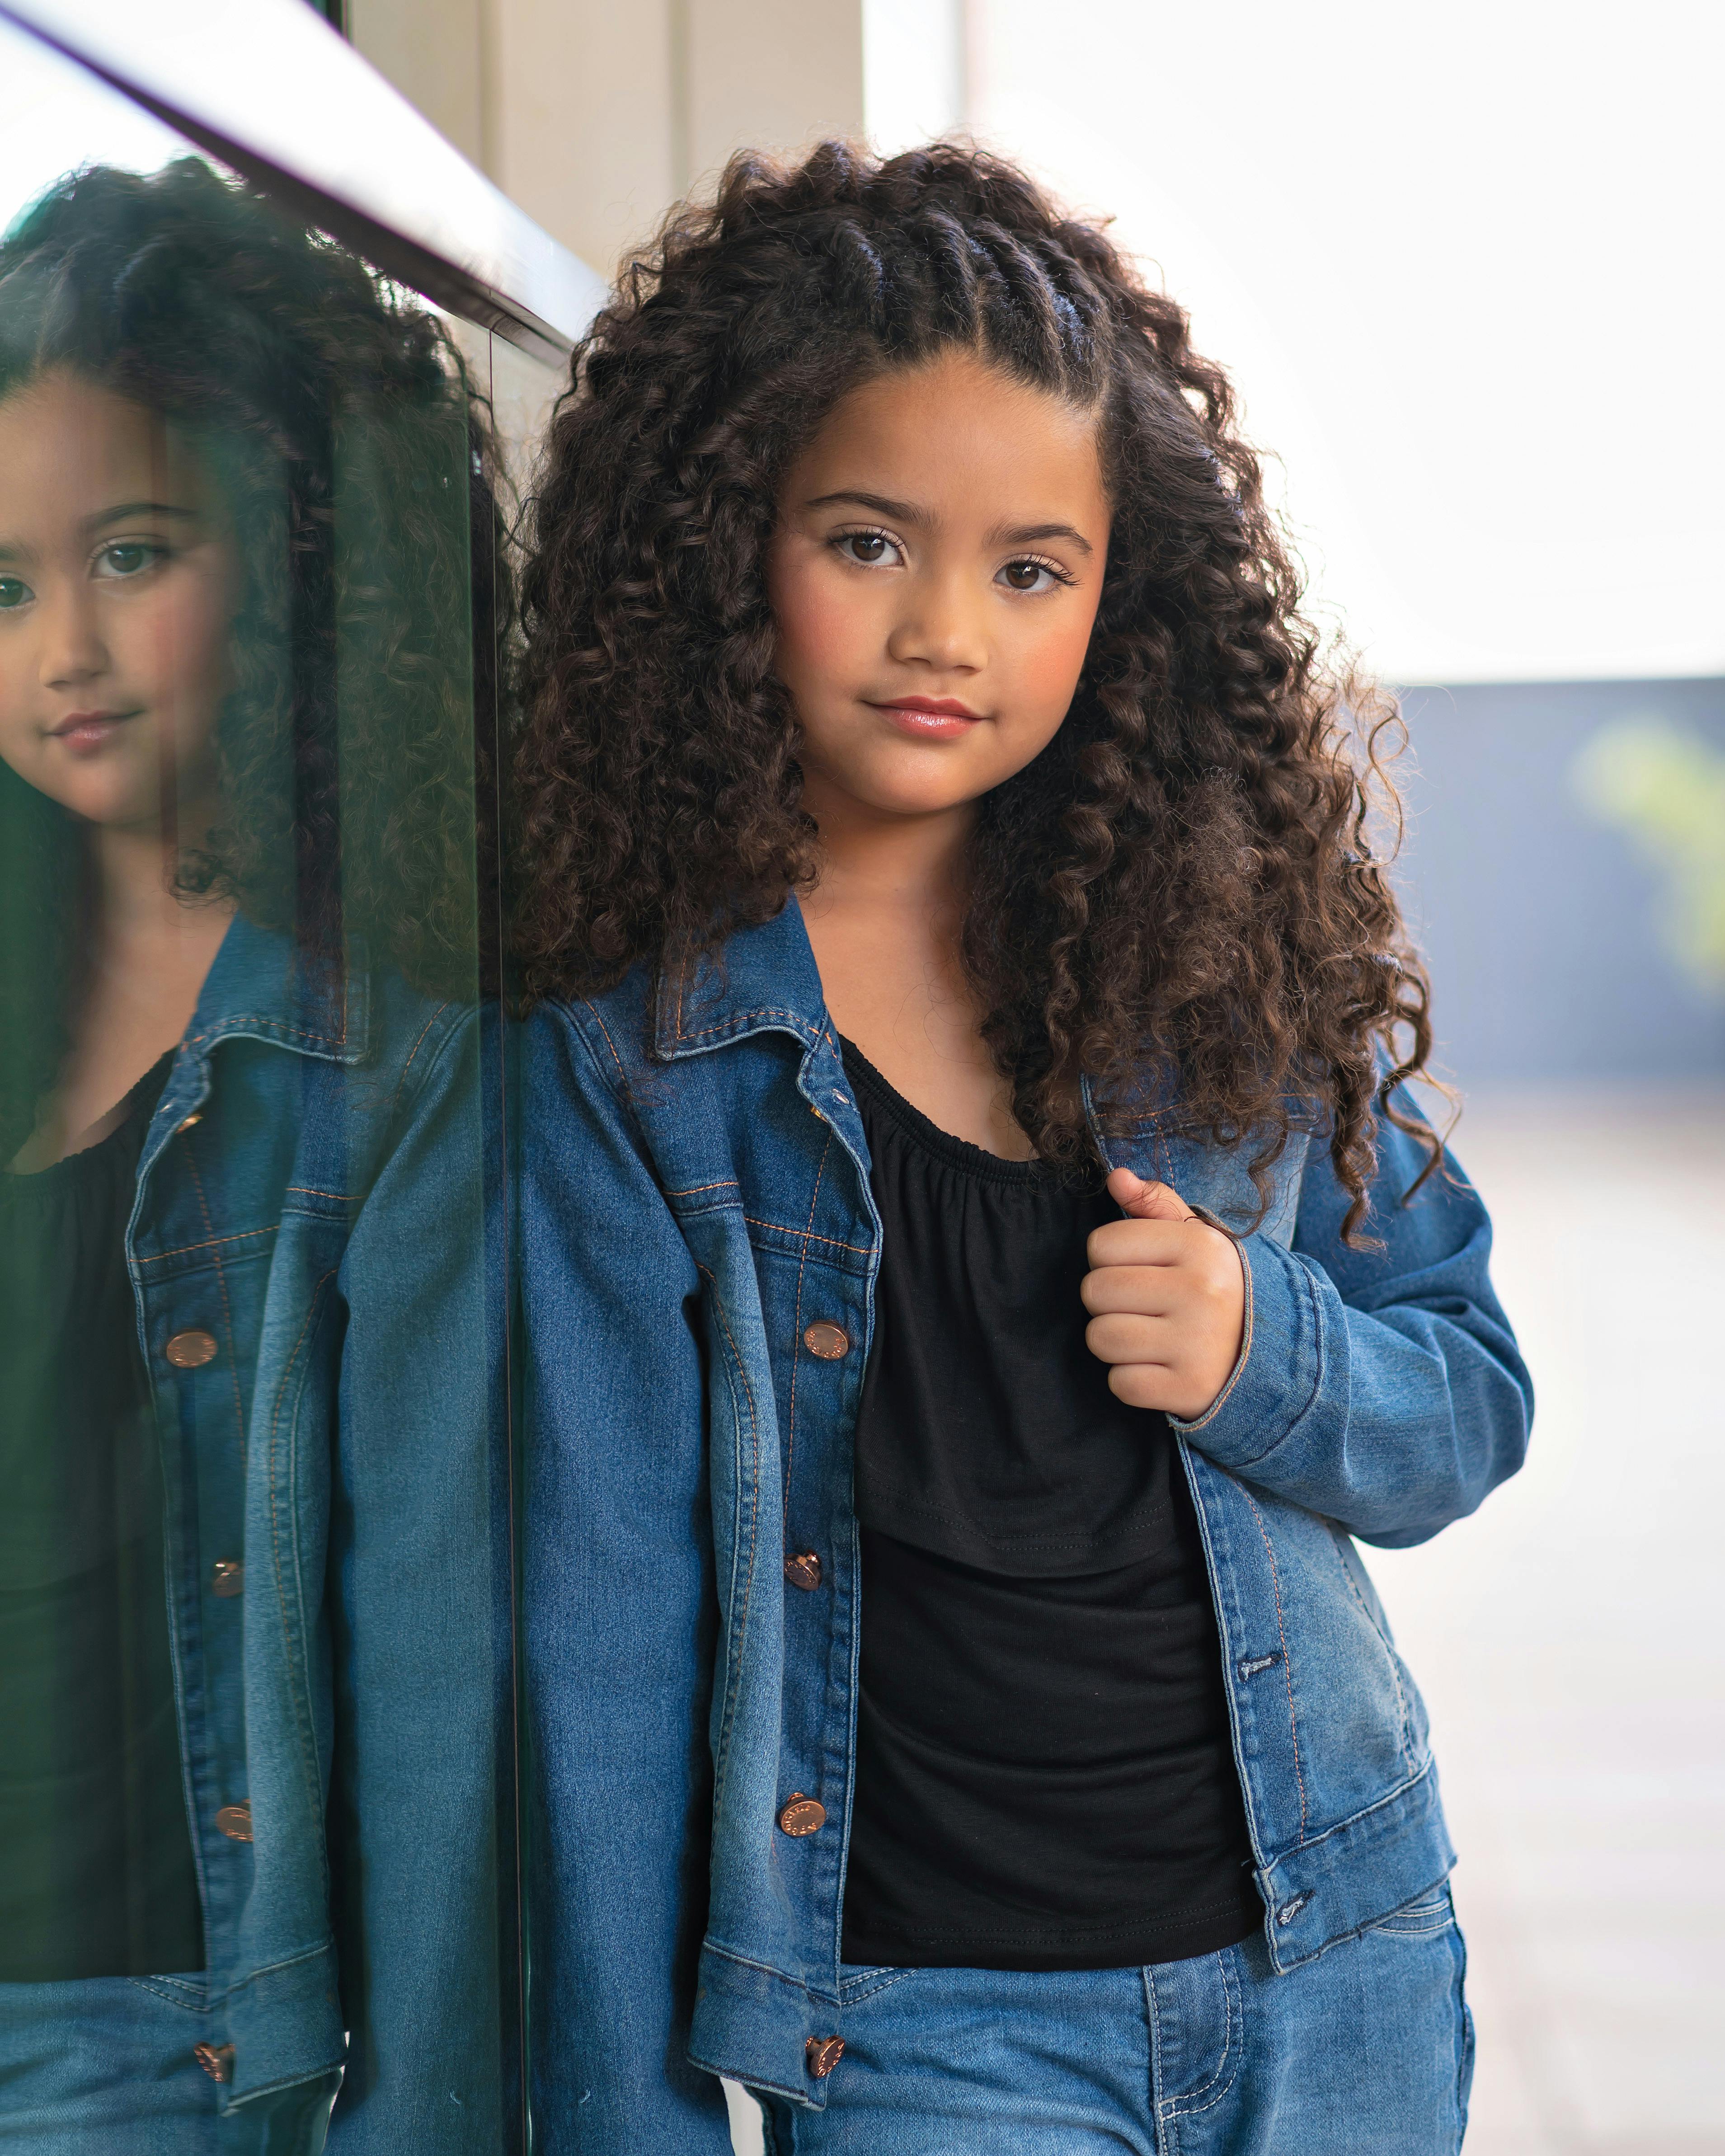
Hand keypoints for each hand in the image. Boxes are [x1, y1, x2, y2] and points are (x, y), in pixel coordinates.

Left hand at [1081, 1169, 1246, 1419]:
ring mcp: (1198, 1343)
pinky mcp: (1191, 1389)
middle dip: (1108, 1302)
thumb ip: (1154, 1204)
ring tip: (1149, 1338)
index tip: (1140, 1271)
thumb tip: (1116, 1177)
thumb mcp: (1197, 1239)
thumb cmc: (1218, 1290)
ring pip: (1101, 1338)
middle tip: (1143, 1308)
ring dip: (1115, 1343)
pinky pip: (1121, 1384)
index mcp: (1200, 1245)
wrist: (1274, 1356)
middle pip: (1094, 1291)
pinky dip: (1132, 1381)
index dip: (1110, 1261)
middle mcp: (1202, 1290)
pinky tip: (1160, 1369)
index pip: (1101, 1245)